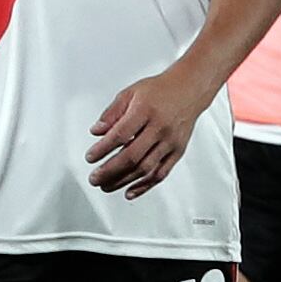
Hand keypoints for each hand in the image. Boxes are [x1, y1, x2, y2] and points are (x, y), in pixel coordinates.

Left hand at [86, 70, 210, 197]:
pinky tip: (130, 191)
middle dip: (109, 171)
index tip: (90, 157)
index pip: (120, 134)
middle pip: (132, 156)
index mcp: (145, 110)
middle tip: (94, 178)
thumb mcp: (130, 93)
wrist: (190, 89)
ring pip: (145, 168)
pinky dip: (145, 185)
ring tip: (106, 186)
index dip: (102, 149)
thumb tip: (96, 131)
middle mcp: (160, 128)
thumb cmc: (160, 90)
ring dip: (123, 181)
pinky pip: (161, 173)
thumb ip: (111, 113)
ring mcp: (170, 142)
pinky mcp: (178, 151)